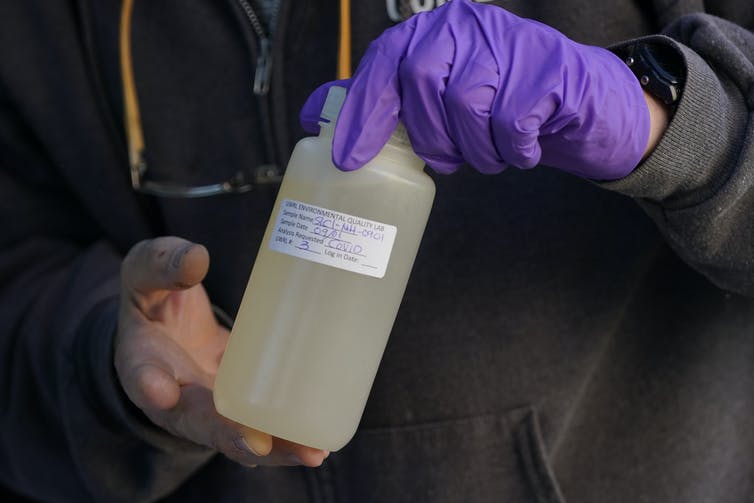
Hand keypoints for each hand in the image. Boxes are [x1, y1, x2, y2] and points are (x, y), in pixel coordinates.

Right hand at [116, 236, 328, 466]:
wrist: (166, 330)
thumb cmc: (154, 300)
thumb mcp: (144, 274)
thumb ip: (161, 264)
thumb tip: (197, 258)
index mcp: (142, 360)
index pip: (141, 373)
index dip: (150, 383)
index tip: (161, 390)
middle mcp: (176, 397)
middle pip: (200, 423)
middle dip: (229, 436)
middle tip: (258, 445)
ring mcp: (211, 408)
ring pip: (239, 437)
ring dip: (274, 449)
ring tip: (309, 453)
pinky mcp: (241, 405)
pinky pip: (263, 429)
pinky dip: (288, 439)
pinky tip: (320, 444)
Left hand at [301, 0, 649, 179]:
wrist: (574, 101)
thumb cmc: (495, 102)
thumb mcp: (433, 99)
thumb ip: (380, 101)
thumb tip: (315, 114)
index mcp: (431, 32)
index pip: (384, 64)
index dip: (363, 113)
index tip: (349, 160)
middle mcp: (465, 26)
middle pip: (423, 84)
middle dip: (431, 137)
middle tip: (448, 160)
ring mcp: (509, 42)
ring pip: (469, 106)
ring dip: (477, 150)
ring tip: (490, 153)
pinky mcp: (548, 69)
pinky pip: (511, 122)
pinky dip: (513, 150)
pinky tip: (521, 148)